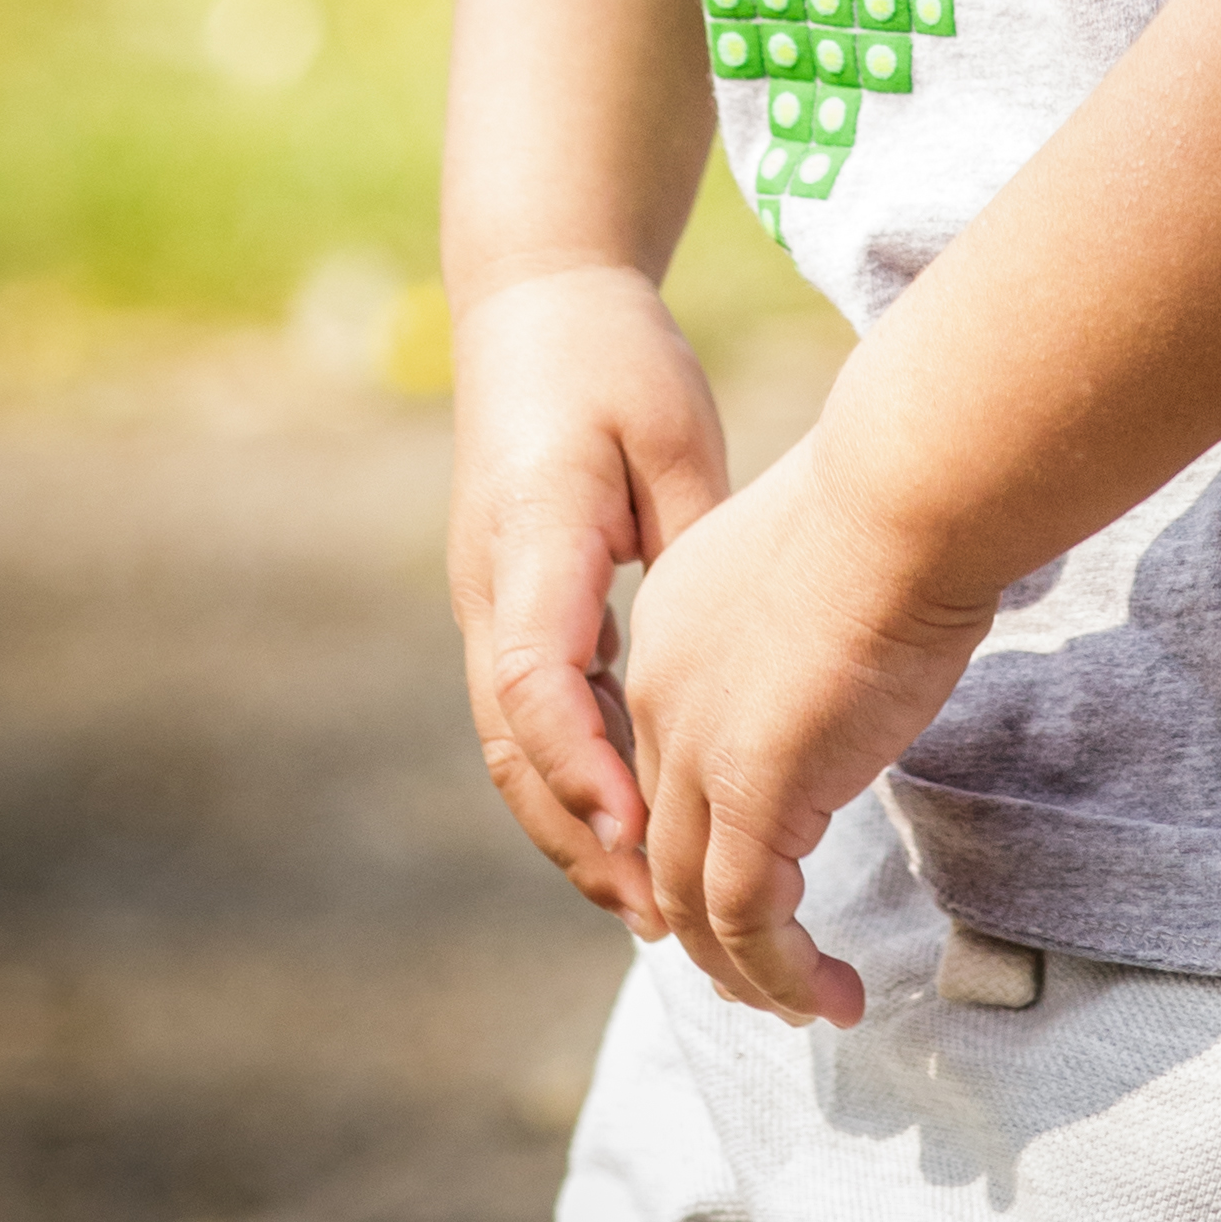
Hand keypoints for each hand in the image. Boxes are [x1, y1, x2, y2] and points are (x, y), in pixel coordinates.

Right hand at [450, 262, 729, 930]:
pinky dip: (574, 780)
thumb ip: (692, 541)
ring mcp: (490, 604)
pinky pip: (532, 716)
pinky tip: (633, 830)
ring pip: (516, 746)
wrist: (534, 305)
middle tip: (661, 916)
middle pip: (516, 744)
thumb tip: (730, 654)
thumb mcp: (673, 435)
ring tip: (652, 906)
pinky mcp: (510, 608)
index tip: (640, 832)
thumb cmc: (614, 361)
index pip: (539, 678)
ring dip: (575, 827)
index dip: (584, 767)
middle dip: (582, 837)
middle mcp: (492, 589)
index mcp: (532, 540)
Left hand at [621, 430, 996, 1025]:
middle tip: (762, 972)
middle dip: (703, 921)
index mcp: (672, 626)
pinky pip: (749, 919)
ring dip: (749, 971)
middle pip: (659, 839)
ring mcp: (696, 746)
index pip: (661, 760)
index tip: (742, 878)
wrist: (904, 494)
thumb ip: (812, 628)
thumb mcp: (828, 571)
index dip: (690, 834)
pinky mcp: (751, 792)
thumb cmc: (898, 505)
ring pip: (694, 898)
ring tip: (809, 1006)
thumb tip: (856, 656)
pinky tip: (834, 995)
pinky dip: (785, 973)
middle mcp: (659, 691)